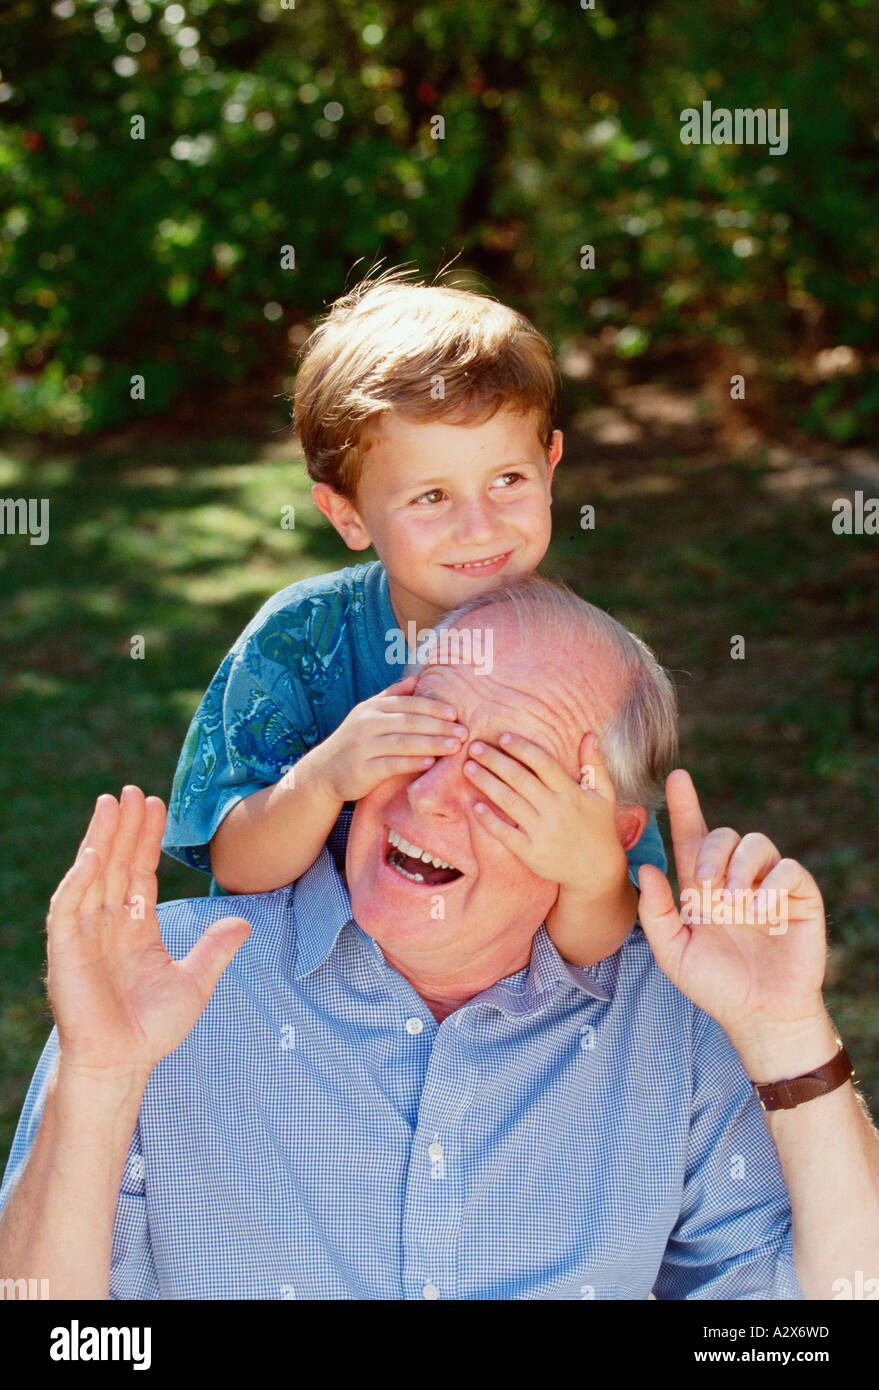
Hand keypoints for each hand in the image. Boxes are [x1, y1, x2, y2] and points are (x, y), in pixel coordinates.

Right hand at [47, 786, 251, 1078]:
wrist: (122, 1064)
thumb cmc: (152, 1030)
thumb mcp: (194, 982)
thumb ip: (215, 949)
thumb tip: (244, 922)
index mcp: (136, 928)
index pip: (139, 872)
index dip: (146, 839)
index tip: (155, 805)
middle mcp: (108, 924)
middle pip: (116, 864)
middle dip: (123, 827)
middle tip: (132, 790)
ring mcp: (84, 935)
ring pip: (92, 875)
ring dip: (100, 839)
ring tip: (111, 804)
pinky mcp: (65, 950)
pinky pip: (68, 906)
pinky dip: (79, 879)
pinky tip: (93, 853)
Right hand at [310, 674, 467, 801]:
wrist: (323, 771)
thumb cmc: (354, 742)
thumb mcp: (368, 714)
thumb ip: (392, 696)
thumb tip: (417, 678)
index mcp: (372, 707)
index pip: (408, 703)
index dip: (433, 707)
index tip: (456, 713)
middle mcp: (367, 723)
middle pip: (410, 722)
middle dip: (439, 726)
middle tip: (465, 732)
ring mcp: (363, 746)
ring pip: (403, 742)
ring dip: (432, 743)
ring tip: (455, 746)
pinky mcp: (362, 769)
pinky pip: (391, 764)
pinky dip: (412, 762)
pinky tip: (431, 763)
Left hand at [462, 730, 627, 896]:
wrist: (596, 871)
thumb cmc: (599, 827)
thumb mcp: (604, 794)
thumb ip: (595, 764)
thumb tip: (589, 734)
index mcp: (572, 793)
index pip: (543, 763)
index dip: (522, 748)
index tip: (502, 737)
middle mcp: (556, 810)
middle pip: (520, 779)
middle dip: (494, 760)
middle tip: (474, 747)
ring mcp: (542, 833)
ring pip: (509, 802)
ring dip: (486, 783)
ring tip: (468, 768)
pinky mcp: (531, 853)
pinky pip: (505, 834)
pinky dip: (488, 820)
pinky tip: (473, 805)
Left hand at [636, 769, 827, 1049]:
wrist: (760, 1014)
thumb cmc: (715, 984)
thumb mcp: (673, 951)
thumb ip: (656, 912)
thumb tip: (644, 868)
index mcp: (701, 887)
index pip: (691, 836)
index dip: (685, 806)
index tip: (677, 778)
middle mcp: (734, 878)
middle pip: (722, 835)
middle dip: (710, 855)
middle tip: (706, 889)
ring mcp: (768, 885)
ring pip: (756, 843)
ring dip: (739, 868)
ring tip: (734, 904)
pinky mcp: (799, 895)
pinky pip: (788, 868)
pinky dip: (772, 885)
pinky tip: (762, 912)